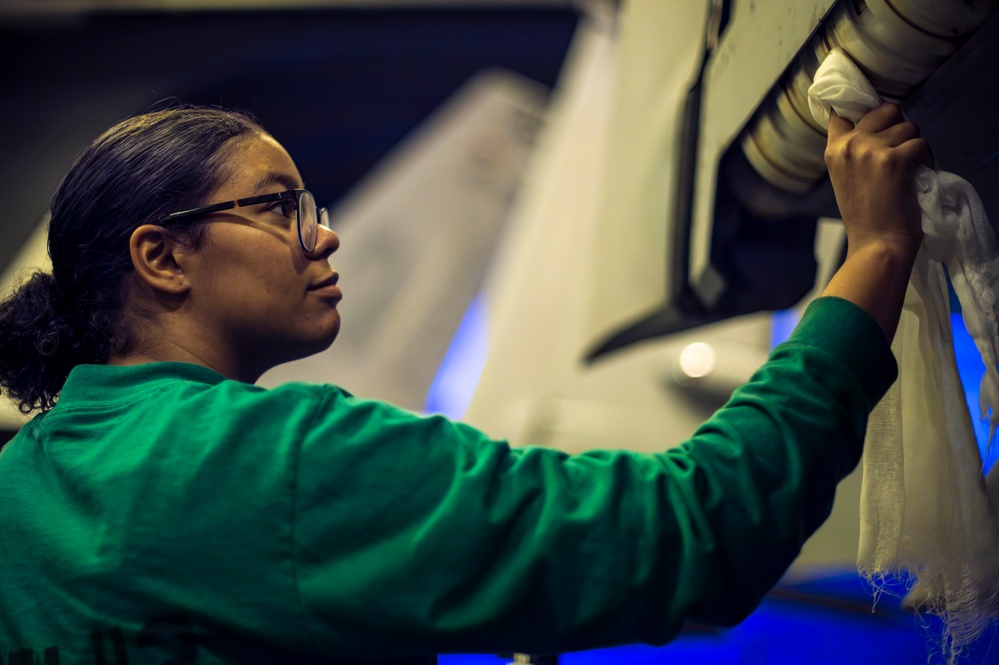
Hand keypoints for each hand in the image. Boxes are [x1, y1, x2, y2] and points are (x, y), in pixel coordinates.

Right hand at [825, 103, 932, 255]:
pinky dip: (927, 159)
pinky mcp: (896, 160)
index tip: (874, 117)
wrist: (876, 243)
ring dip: (915, 145)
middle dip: (899, 125)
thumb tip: (881, 126)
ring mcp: (871, 150)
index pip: (842, 112)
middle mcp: (850, 145)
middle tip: (901, 148)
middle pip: (886, 109)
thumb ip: (853, 152)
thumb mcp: (844, 179)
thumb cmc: (865, 217)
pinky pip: (922, 143)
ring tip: (911, 168)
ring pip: (909, 126)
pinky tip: (920, 174)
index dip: (862, 110)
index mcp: (834, 150)